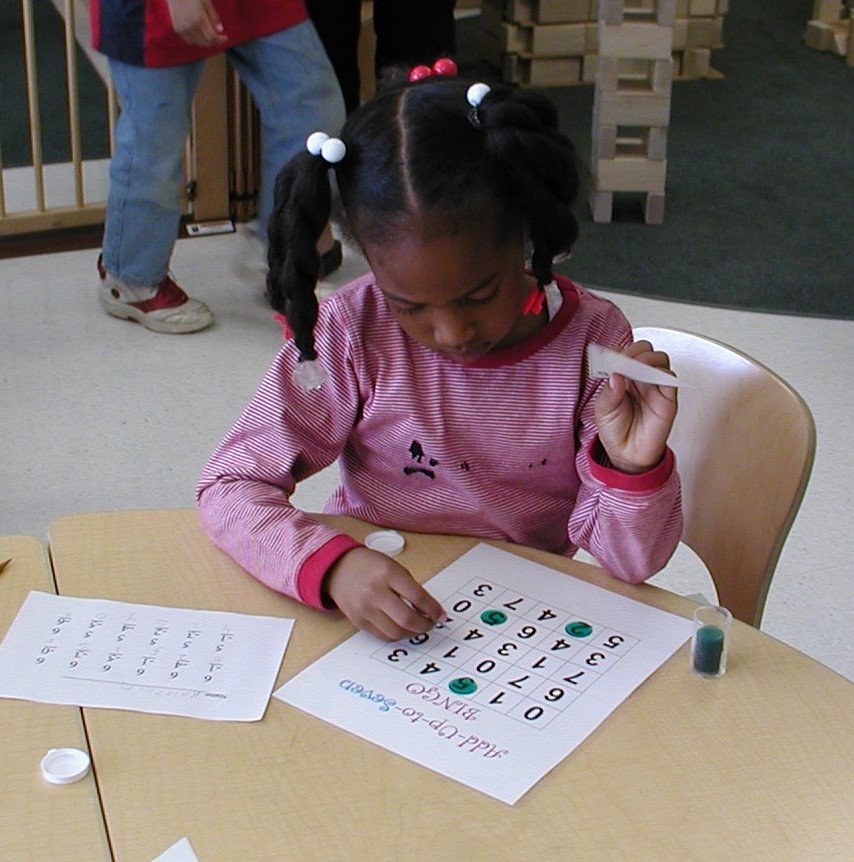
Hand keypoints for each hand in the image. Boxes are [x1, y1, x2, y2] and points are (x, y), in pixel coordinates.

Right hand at [166, 0, 226, 45]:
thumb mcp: (206, 1)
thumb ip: (213, 16)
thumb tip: (220, 30)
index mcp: (199, 20)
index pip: (212, 37)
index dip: (220, 39)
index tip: (225, 38)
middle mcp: (191, 28)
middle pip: (206, 42)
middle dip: (214, 41)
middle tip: (219, 37)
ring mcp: (183, 30)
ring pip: (198, 43)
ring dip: (206, 42)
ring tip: (210, 37)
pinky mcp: (177, 30)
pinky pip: (189, 40)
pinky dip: (197, 41)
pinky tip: (200, 36)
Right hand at [323, 548, 446, 640]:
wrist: (339, 568)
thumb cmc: (369, 565)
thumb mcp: (394, 567)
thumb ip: (410, 587)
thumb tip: (429, 610)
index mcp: (387, 574)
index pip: (417, 597)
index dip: (433, 609)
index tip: (441, 615)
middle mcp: (375, 592)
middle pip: (407, 619)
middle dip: (425, 625)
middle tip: (432, 623)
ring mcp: (365, 609)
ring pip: (396, 632)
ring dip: (412, 633)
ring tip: (418, 627)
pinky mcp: (359, 621)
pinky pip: (383, 636)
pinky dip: (397, 635)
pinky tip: (403, 629)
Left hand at [594, 340, 677, 473]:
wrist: (628, 454)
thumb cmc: (615, 431)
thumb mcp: (603, 410)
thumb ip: (609, 392)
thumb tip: (616, 374)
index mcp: (621, 376)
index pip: (623, 352)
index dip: (618, 351)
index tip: (609, 357)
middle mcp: (638, 377)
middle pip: (643, 350)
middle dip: (633, 351)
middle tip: (623, 362)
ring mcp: (654, 385)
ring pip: (659, 358)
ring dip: (647, 359)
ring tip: (635, 370)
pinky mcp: (667, 396)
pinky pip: (670, 378)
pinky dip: (661, 374)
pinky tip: (648, 380)